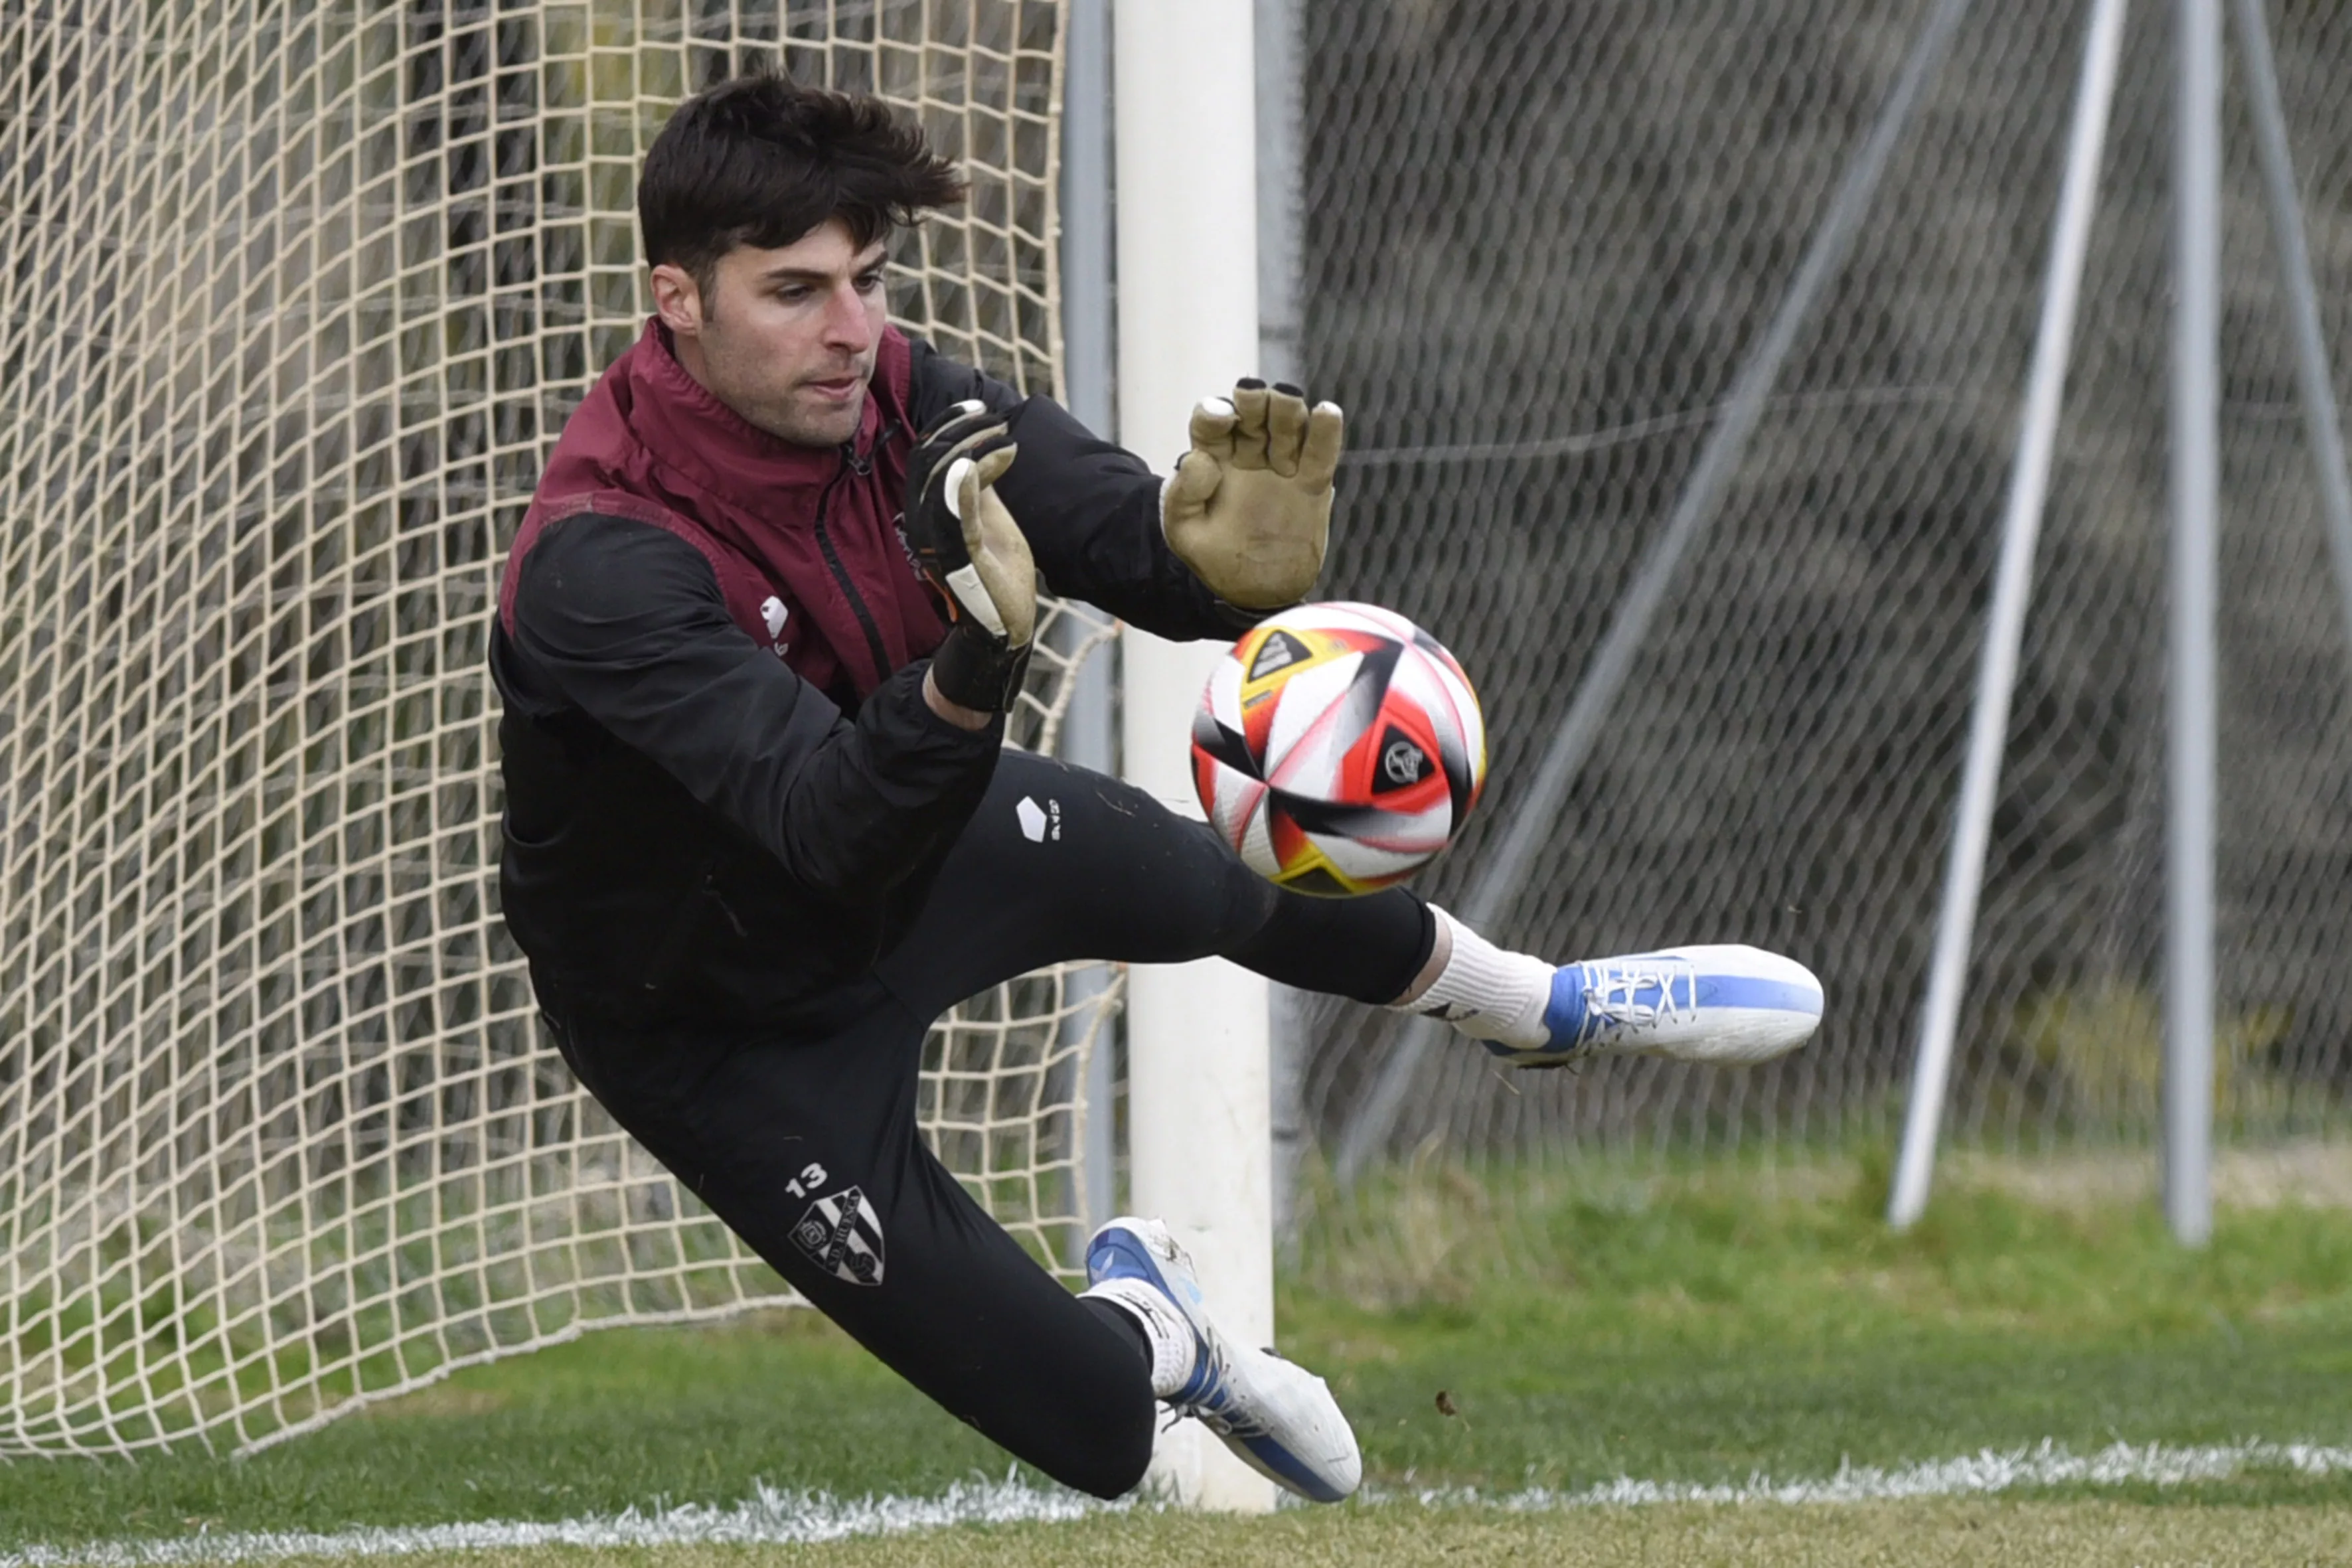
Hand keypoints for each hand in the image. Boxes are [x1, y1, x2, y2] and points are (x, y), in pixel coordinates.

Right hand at [903, 401, 1035, 713]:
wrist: (1002, 630)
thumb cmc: (997, 578)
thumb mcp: (992, 521)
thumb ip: (983, 488)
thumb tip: (986, 449)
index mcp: (931, 512)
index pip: (925, 455)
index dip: (947, 424)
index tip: (979, 407)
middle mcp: (924, 524)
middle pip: (927, 460)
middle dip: (960, 430)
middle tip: (994, 419)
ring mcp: (938, 543)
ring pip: (936, 481)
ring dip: (967, 450)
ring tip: (999, 436)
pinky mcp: (956, 562)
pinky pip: (949, 520)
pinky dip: (957, 489)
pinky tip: (972, 465)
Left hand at [1161, 379, 1342, 610]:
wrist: (1255, 590)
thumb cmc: (1214, 557)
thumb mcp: (1185, 531)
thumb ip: (1183, 495)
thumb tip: (1198, 458)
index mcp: (1213, 457)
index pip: (1211, 422)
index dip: (1214, 413)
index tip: (1220, 416)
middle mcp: (1249, 453)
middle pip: (1253, 414)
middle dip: (1253, 401)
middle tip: (1252, 395)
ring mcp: (1283, 466)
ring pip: (1288, 426)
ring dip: (1287, 409)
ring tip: (1286, 400)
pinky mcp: (1311, 484)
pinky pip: (1321, 455)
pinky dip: (1326, 433)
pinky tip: (1327, 412)